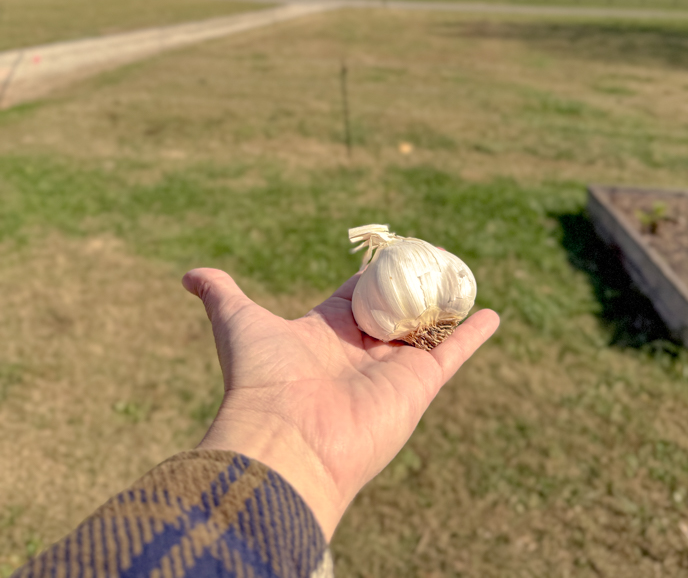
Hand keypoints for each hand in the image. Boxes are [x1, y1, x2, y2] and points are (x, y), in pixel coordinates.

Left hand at [183, 268, 498, 540]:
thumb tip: (189, 274)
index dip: (372, 276)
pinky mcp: (420, 384)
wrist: (286, 439)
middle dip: (411, 289)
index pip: (354, 296)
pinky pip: (454, 352)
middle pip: (394, 310)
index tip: (389, 254)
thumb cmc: (260, 377)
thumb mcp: (237, 321)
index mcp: (325, 333)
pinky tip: (492, 314)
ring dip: (446, 307)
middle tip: (432, 261)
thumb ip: (220, 293)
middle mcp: (360, 351)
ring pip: (427, 329)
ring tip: (464, 280)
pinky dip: (474, 334)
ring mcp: (392, 368)